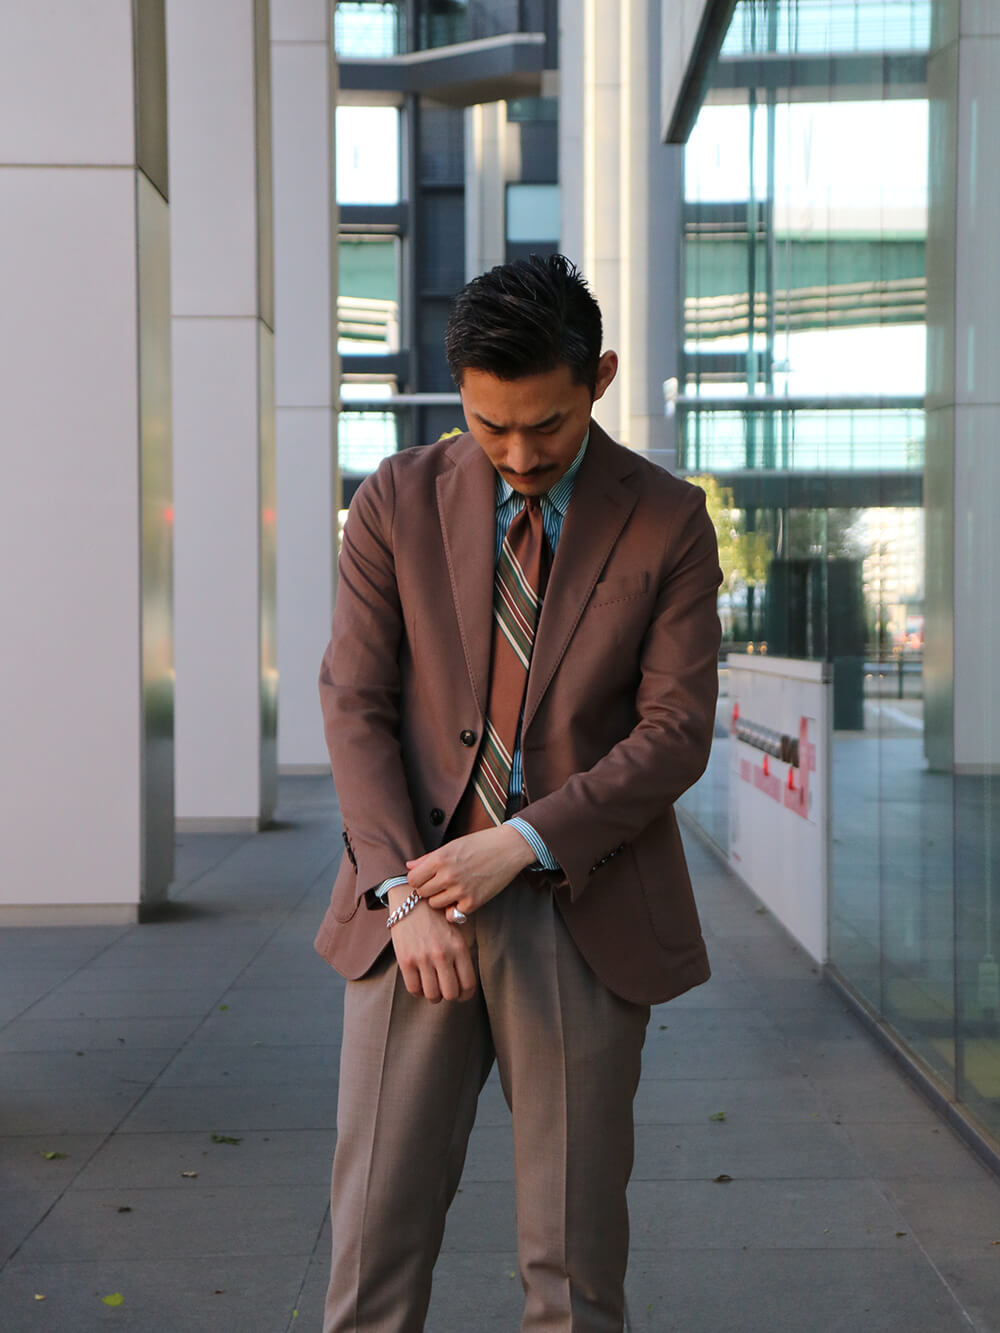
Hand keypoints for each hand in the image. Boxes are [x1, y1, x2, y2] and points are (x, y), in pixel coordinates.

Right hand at [386, 886, 476, 1002]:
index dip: (465, 995)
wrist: (410, 898)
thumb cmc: (436, 916)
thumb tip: (463, 983)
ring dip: (433, 995)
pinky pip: (413, 989)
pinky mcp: (405, 960)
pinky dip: (418, 991)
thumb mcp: (455, 931)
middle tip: (445, 990)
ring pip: (432, 995)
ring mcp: (423, 958)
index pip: (468, 984)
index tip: (461, 994)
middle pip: (450, 994)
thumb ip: (461, 954)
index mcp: (459, 947)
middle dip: (449, 996)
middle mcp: (442, 955)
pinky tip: (419, 983)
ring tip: (432, 987)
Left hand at [406, 825, 535, 918]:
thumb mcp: (452, 845)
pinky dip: (455, 908)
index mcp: (440, 858)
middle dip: (428, 889)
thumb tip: (409, 866)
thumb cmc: (480, 843)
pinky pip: (453, 914)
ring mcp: (461, 890)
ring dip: (440, 898)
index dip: (417, 879)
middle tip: (440, 883)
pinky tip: (462, 896)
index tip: (425, 877)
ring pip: (435, 904)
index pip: (413, 879)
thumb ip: (428, 858)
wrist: (509, 848)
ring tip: (452, 889)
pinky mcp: (473, 902)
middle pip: (422, 893)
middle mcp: (448, 875)